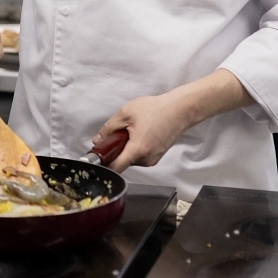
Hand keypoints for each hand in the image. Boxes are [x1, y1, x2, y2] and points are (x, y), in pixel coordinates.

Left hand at [93, 69, 251, 171]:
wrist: (179, 110)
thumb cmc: (156, 110)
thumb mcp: (125, 114)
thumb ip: (109, 129)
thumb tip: (98, 141)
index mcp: (138, 150)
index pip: (116, 168)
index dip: (104, 164)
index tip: (97, 157)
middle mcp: (146, 159)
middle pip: (122, 162)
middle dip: (115, 150)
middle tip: (116, 134)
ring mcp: (153, 159)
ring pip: (131, 159)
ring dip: (126, 148)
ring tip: (132, 130)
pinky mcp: (157, 156)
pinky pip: (140, 156)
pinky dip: (135, 147)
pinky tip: (140, 133)